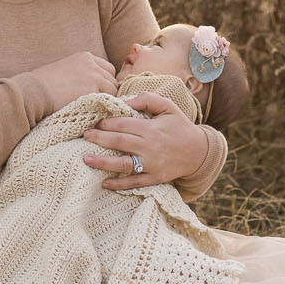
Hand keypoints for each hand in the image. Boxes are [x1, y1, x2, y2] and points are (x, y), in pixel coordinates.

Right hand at [31, 50, 118, 111]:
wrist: (33, 91)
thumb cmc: (43, 84)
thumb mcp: (65, 70)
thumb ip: (80, 73)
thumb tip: (89, 86)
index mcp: (85, 57)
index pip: (107, 69)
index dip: (105, 81)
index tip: (98, 92)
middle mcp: (92, 65)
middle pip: (112, 79)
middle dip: (108, 91)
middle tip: (99, 103)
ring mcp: (94, 77)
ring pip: (113, 90)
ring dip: (107, 100)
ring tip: (96, 109)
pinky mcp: (92, 91)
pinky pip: (108, 101)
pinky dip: (104, 107)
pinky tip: (95, 112)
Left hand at [82, 93, 207, 189]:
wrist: (200, 152)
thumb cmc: (180, 127)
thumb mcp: (168, 107)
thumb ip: (148, 99)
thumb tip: (126, 101)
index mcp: (151, 128)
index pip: (123, 124)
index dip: (106, 122)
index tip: (94, 121)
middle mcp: (149, 146)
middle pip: (119, 142)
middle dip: (99, 138)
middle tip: (84, 135)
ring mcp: (151, 164)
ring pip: (123, 164)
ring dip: (102, 162)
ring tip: (86, 159)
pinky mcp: (155, 178)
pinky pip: (134, 182)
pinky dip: (119, 184)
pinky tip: (105, 183)